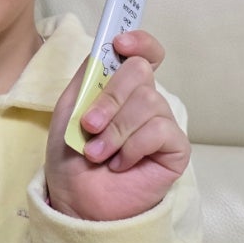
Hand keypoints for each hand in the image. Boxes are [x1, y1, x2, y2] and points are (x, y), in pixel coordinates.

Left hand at [46, 31, 189, 220]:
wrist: (78, 201)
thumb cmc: (71, 158)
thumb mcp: (68, 111)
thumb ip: (87, 78)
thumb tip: (104, 49)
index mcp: (120, 88)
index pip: (144, 53)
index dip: (139, 41)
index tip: (120, 44)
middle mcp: (145, 101)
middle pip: (141, 71)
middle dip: (111, 98)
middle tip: (89, 125)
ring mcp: (161, 123)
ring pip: (149, 102)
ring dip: (116, 130)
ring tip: (97, 154)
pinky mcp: (175, 148)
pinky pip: (159, 131)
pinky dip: (132, 147)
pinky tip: (120, 164)